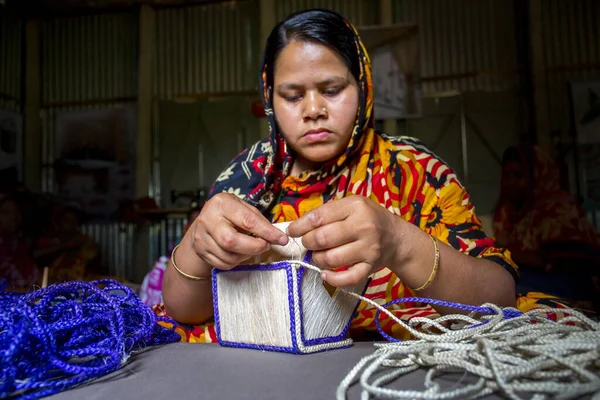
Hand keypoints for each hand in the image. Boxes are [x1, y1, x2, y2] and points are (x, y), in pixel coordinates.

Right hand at [189, 193, 287, 270]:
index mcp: (221, 204)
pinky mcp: (201, 252)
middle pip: (232, 241)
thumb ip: (258, 220)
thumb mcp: (242, 208)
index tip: (282, 239)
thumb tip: (277, 237)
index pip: (247, 220)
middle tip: (266, 245)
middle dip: (255, 247)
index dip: (267, 232)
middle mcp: (208, 220)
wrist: (203, 223)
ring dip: (247, 255)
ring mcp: (201, 238)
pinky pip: (224, 264)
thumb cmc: (228, 213)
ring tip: (252, 247)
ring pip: (228, 256)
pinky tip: (240, 253)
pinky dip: (237, 261)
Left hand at [287, 196, 401, 287]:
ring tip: (318, 254)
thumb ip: (327, 213)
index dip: (300, 226)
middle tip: (307, 243)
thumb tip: (297, 226)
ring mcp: (368, 248)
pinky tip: (325, 273)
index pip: (318, 217)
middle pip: (322, 239)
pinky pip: (346, 278)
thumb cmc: (368, 218)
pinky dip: (332, 278)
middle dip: (307, 243)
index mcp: (354, 206)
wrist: (396, 237)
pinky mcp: (370, 267)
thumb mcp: (351, 205)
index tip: (291, 231)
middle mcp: (363, 226)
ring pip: (330, 259)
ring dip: (317, 259)